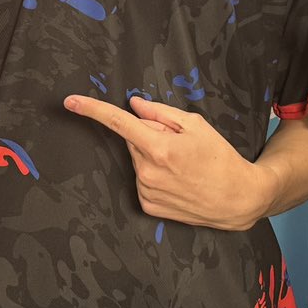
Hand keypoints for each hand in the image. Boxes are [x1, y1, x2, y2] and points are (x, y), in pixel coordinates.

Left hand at [62, 94, 271, 230]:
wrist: (237, 199)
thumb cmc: (220, 158)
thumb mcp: (196, 125)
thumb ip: (161, 113)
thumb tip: (133, 105)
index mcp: (159, 148)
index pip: (118, 123)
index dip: (92, 109)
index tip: (70, 101)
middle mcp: (147, 171)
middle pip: (134, 140)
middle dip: (149, 136)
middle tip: (178, 144)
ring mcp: (146, 191)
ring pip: (137, 160)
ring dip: (152, 156)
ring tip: (182, 166)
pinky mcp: (148, 206)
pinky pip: (142, 180)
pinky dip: (154, 175)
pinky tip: (177, 180)